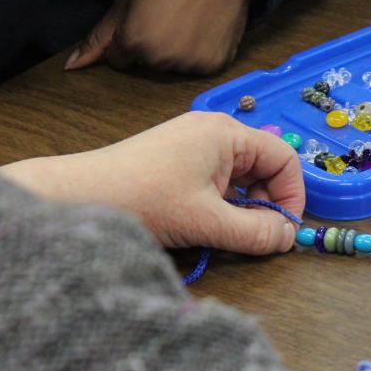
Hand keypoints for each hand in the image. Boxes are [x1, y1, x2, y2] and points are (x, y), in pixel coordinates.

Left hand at [0, 112, 304, 254]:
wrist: (79, 197)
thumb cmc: (143, 200)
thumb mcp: (207, 221)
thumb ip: (255, 232)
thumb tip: (288, 238)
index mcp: (226, 134)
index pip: (283, 158)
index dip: (292, 195)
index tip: (284, 229)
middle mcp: (213, 132)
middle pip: (263, 166)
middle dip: (267, 202)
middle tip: (258, 236)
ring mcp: (193, 145)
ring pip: (239, 177)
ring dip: (244, 206)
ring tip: (231, 233)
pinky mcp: (176, 161)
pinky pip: (216, 180)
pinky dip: (223, 204)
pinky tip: (209, 224)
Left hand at [65, 0, 257, 73]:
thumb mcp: (126, 2)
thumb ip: (98, 38)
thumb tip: (71, 67)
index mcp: (133, 41)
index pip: (119, 60)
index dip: (129, 39)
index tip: (146, 19)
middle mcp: (159, 59)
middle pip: (146, 67)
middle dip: (152, 48)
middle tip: (169, 19)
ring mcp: (188, 65)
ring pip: (171, 69)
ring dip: (176, 54)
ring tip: (189, 24)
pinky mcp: (213, 67)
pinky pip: (197, 69)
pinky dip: (200, 55)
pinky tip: (205, 32)